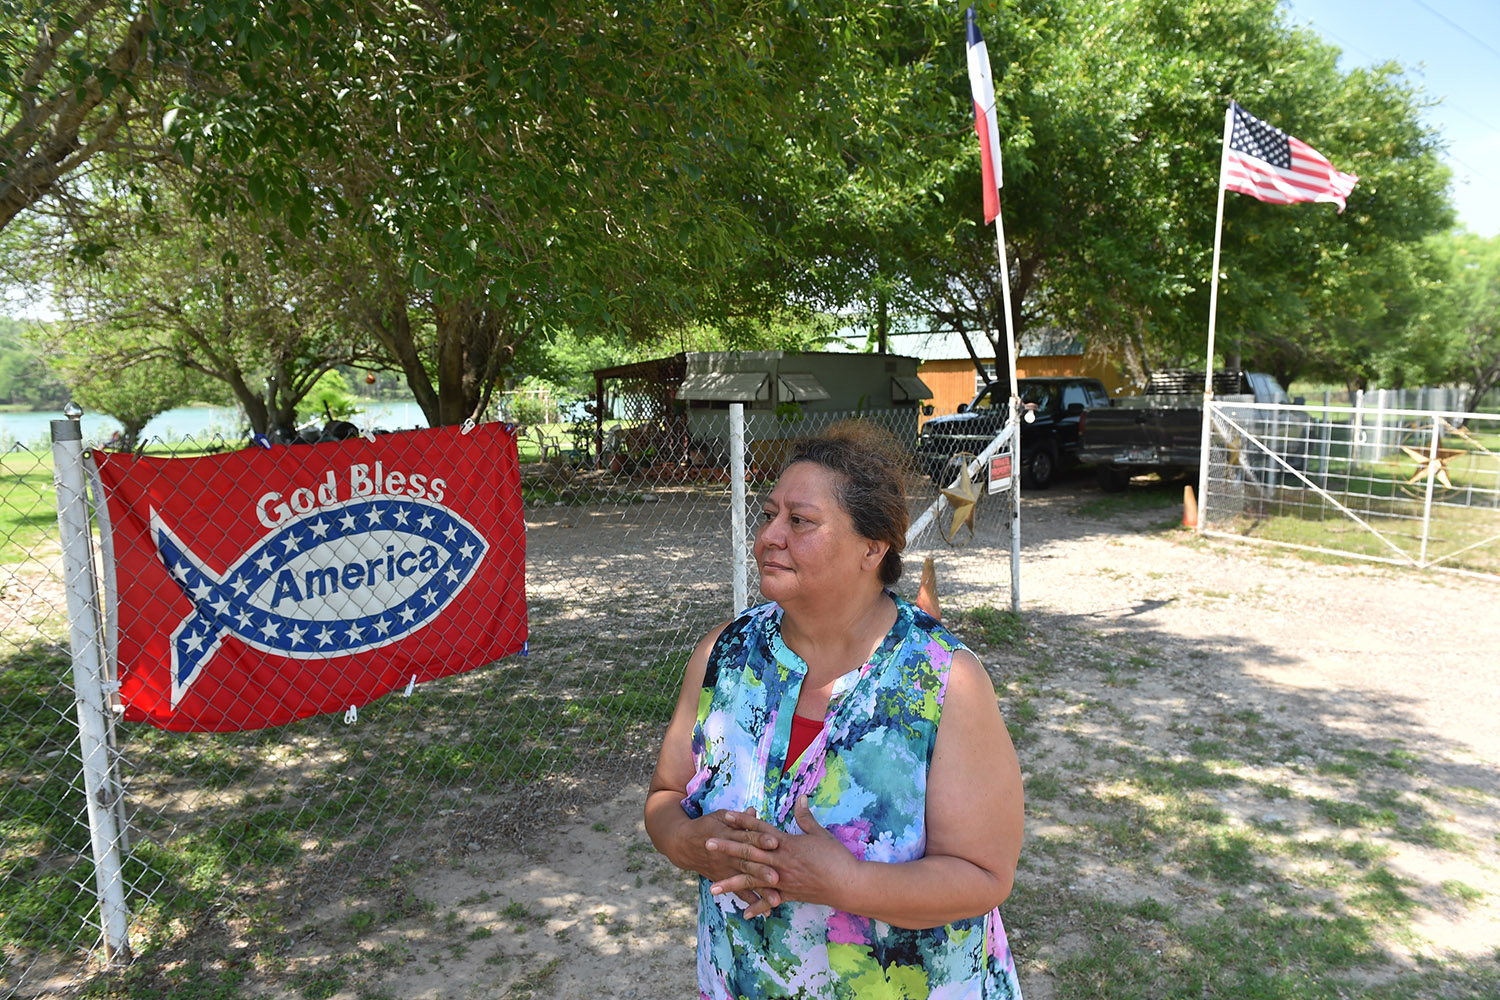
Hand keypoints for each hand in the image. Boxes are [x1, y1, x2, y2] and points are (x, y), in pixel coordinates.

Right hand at [677, 808, 781, 910]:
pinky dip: (751, 901)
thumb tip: (754, 811)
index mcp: (728, 835)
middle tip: (777, 877)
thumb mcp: (720, 817)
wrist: (683, 845)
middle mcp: (727, 854)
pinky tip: (764, 911)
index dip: (760, 839)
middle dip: (762, 870)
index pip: (746, 837)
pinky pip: (738, 893)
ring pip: (745, 880)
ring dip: (760, 891)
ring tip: (775, 900)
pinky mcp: (724, 880)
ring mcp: (725, 869)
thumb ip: (739, 818)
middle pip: (746, 862)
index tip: (775, 842)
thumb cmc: (707, 826)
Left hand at [707, 796, 858, 915]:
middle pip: (749, 853)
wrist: (848, 884)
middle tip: (707, 844)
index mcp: (787, 843)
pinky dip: (757, 907)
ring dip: (732, 883)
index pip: (760, 830)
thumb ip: (806, 817)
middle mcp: (780, 861)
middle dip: (728, 848)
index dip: (743, 822)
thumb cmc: (836, 857)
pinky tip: (743, 913)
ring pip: (753, 881)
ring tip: (713, 887)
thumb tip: (801, 797)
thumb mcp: (820, 834)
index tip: (726, 816)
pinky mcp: (789, 894)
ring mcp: (782, 880)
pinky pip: (769, 901)